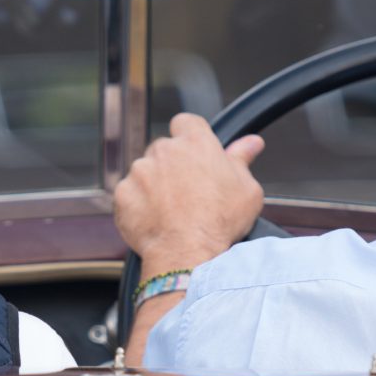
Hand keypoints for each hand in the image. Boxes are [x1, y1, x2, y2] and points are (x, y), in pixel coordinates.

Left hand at [113, 113, 265, 275]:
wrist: (187, 253)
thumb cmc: (220, 222)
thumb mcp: (247, 190)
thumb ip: (242, 161)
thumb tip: (252, 143)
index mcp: (195, 142)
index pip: (186, 122)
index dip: (189, 137)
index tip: (195, 155)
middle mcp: (164, 150)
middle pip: (164, 149)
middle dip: (172, 166)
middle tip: (187, 192)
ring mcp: (140, 171)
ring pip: (144, 172)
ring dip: (153, 186)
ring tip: (170, 212)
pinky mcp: (123, 194)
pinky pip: (129, 195)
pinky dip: (138, 205)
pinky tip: (154, 222)